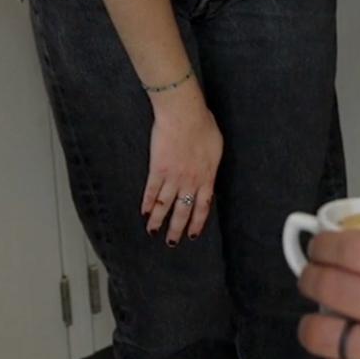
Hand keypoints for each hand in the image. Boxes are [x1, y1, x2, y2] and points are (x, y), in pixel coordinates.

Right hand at [144, 83, 221, 245]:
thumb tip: (209, 172)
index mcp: (206, 176)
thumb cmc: (203, 125)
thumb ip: (211, 164)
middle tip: (171, 243)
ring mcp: (173, 177)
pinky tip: (143, 213)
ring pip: (165, 205)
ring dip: (158, 221)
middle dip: (176, 229)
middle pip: (183, 211)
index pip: (203, 206)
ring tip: (153, 232)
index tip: (192, 234)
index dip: (197, 222)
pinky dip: (147, 203)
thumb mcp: (216, 147)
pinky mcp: (157, 169)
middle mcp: (190, 181)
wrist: (184, 115)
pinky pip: (151, 191)